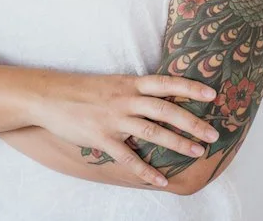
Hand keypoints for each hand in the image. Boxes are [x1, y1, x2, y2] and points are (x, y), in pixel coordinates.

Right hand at [31, 69, 218, 187]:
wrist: (49, 96)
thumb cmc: (82, 89)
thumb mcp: (112, 83)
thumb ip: (134, 91)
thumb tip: (159, 98)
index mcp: (129, 83)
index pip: (165, 83)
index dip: (189, 87)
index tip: (211, 93)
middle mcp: (124, 99)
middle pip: (164, 109)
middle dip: (191, 120)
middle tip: (213, 132)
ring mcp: (113, 119)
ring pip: (151, 131)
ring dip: (176, 142)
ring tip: (196, 151)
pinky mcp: (101, 137)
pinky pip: (127, 157)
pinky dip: (145, 170)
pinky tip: (160, 180)